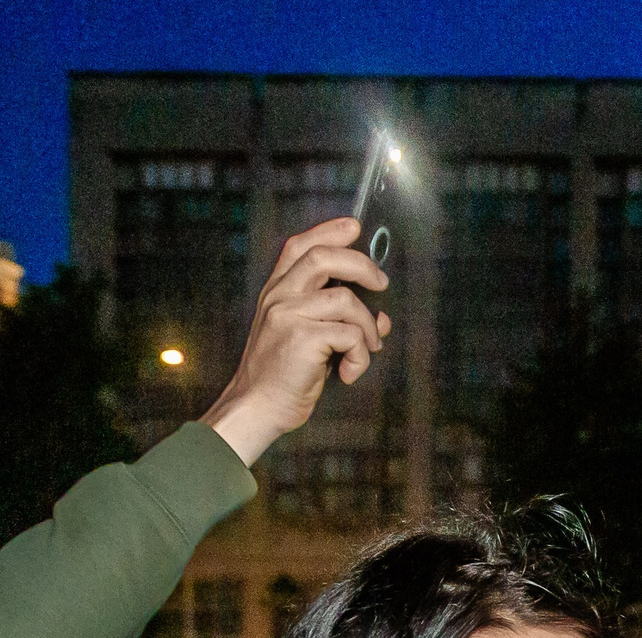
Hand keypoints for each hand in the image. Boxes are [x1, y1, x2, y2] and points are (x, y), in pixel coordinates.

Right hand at [200, 218, 390, 465]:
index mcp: (276, 292)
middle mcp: (279, 297)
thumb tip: (381, 316)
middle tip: (382, 282)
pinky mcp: (302, 338)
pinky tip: (349, 372)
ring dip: (368, 327)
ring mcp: (288, 315)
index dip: (328, 231)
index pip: (299, 246)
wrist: (258, 407)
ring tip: (368, 349)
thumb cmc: (284, 376)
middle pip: (324, 258)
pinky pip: (350, 335)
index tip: (354, 227)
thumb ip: (334, 320)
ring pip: (346, 300)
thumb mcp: (304, 337)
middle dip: (361, 266)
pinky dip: (361, 356)